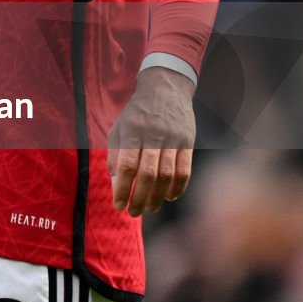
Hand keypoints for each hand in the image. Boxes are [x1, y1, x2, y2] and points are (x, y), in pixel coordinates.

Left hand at [108, 65, 195, 216]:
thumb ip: (114, 154)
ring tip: (150, 209)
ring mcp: (173, 138)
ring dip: (158, 196)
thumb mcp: (118, 127)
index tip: (118, 205)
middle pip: (148, 174)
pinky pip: (185, 169)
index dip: (122, 188)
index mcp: (132, 131)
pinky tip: (169, 197)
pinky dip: (178, 187)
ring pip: (167, 175)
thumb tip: (116, 183)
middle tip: (134, 213)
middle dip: (140, 198)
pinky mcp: (188, 141)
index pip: (127, 165)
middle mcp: (153, 135)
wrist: (166, 88)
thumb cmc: (137, 113)